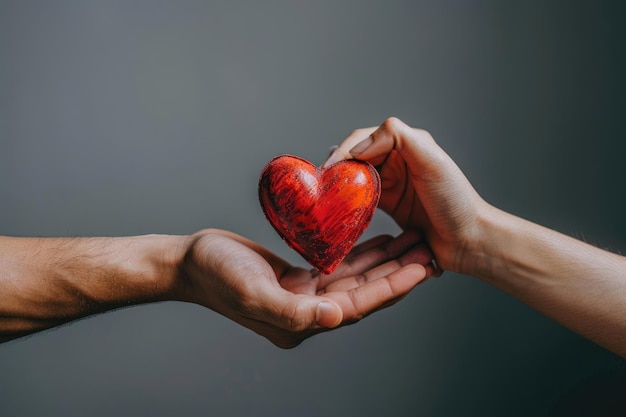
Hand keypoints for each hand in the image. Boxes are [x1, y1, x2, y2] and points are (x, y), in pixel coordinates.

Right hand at [178, 228, 433, 347]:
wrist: (191, 262)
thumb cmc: (216, 276)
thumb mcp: (252, 292)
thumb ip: (293, 311)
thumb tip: (336, 317)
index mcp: (303, 321)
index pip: (359, 305)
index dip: (392, 288)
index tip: (422, 268)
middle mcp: (309, 311)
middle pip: (364, 292)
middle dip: (397, 273)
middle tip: (428, 251)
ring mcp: (305, 295)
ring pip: (355, 278)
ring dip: (383, 261)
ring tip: (412, 242)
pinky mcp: (299, 277)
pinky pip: (337, 265)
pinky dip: (359, 253)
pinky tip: (378, 240)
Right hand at [324, 117, 487, 273]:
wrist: (468, 240)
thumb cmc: (455, 200)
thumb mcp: (430, 160)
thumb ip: (398, 137)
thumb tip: (359, 146)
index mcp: (408, 144)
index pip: (367, 138)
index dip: (346, 149)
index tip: (331, 167)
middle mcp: (399, 160)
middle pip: (358, 155)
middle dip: (338, 164)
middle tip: (322, 180)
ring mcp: (393, 183)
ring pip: (357, 175)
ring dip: (341, 180)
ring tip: (325, 190)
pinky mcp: (390, 205)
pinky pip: (362, 196)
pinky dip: (348, 198)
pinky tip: (338, 203)